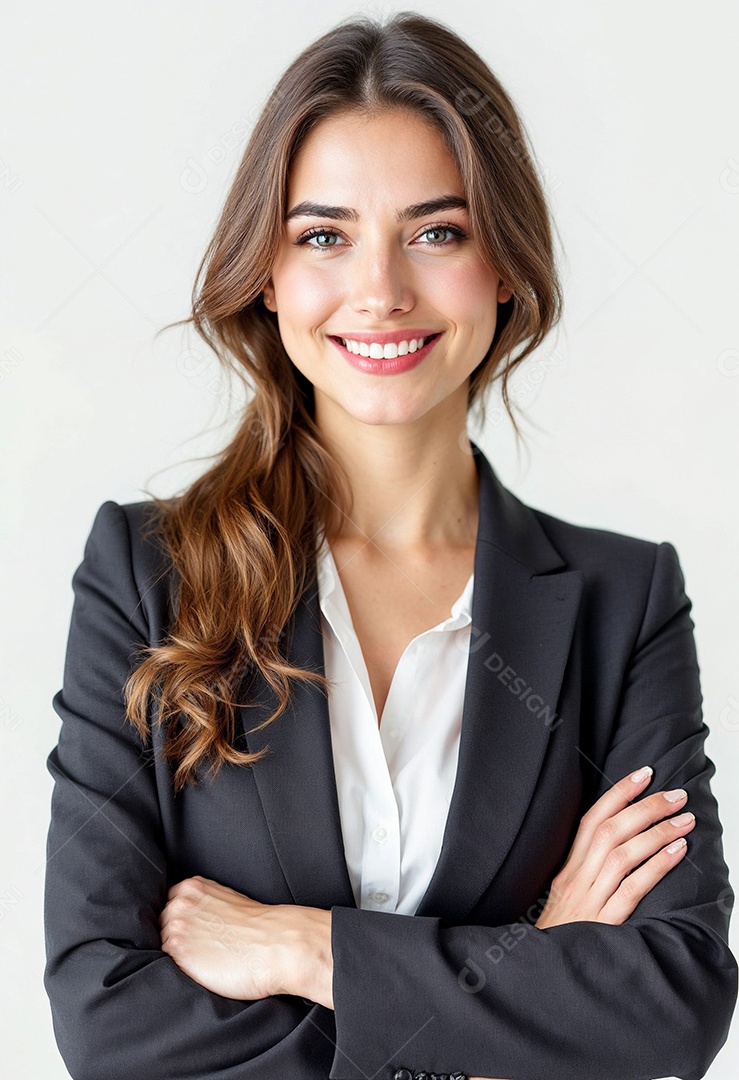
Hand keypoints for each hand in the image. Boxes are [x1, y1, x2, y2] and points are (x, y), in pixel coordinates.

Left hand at [159, 875, 298, 999]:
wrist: (277, 945)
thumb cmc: (259, 928)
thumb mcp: (226, 900)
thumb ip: (202, 904)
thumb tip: (187, 919)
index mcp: (193, 886)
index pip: (169, 904)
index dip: (181, 921)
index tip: (195, 933)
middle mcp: (180, 902)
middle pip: (162, 924)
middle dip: (176, 937)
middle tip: (201, 950)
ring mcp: (177, 926)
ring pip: (162, 945)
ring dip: (177, 955)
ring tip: (203, 961)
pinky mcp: (178, 952)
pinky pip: (165, 964)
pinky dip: (178, 969)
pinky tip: (200, 970)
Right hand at [535, 765, 693, 927]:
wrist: (540, 976)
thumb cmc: (561, 937)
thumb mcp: (566, 898)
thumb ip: (586, 872)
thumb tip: (620, 843)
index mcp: (567, 869)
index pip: (591, 819)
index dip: (618, 793)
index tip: (644, 774)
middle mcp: (576, 879)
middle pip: (610, 831)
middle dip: (646, 807)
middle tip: (676, 795)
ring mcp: (589, 900)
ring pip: (622, 854)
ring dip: (657, 832)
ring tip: (685, 820)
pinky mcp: (603, 923)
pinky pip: (632, 889)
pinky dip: (656, 867)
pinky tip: (676, 852)